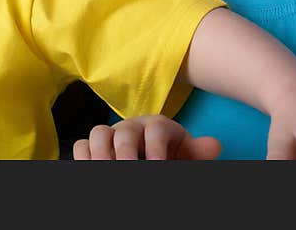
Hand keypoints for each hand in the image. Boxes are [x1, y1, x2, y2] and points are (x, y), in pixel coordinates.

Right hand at [73, 115, 220, 159]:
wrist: (152, 157)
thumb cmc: (170, 156)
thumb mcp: (185, 155)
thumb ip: (197, 151)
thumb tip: (213, 145)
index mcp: (156, 126)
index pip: (155, 131)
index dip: (156, 149)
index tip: (157, 167)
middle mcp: (131, 127)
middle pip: (122, 131)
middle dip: (125, 154)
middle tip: (128, 170)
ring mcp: (110, 135)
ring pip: (97, 134)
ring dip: (99, 154)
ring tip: (104, 171)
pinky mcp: (94, 147)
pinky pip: (81, 146)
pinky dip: (83, 157)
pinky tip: (90, 170)